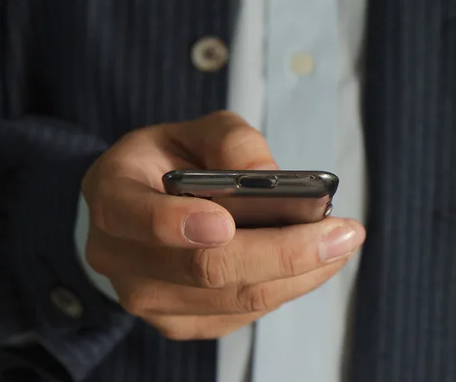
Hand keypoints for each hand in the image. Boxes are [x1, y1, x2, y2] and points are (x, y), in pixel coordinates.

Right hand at [81, 111, 365, 339]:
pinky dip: (286, 288)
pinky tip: (313, 263)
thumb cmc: (169, 163)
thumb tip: (274, 179)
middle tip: (341, 234)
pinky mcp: (180, 323)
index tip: (227, 221)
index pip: (133, 215)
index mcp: (112, 195)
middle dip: (281, 253)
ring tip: (342, 244)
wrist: (140, 210)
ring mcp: (149, 299)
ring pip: (234, 298)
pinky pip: (242, 314)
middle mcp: (120, 258)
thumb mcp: (194, 132)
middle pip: (204, 269)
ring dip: (298, 274)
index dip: (176, 224)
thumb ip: (231, 142)